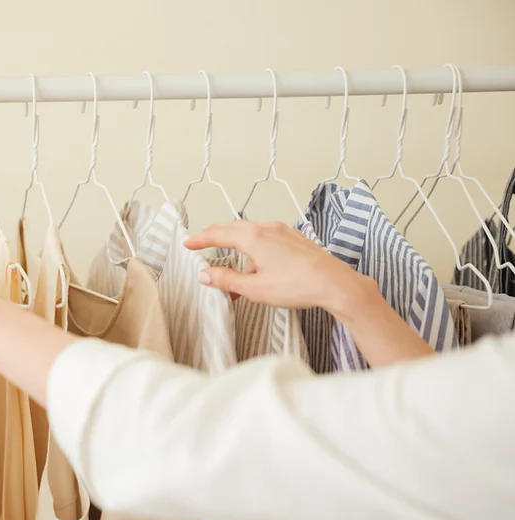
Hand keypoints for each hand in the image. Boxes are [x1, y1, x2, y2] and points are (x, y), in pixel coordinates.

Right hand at [184, 221, 373, 318]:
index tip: (188, 243)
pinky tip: (255, 265)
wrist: (335, 284)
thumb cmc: (296, 285)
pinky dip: (253, 247)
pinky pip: (266, 238)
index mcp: (252, 237)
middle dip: (215, 234)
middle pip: (233, 228)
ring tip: (228, 262)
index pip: (218, 235)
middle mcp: (267, 228)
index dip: (200, 239)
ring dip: (235, 244)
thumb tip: (204, 275)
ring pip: (250, 232)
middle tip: (201, 240)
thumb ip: (226, 280)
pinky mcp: (294, 239)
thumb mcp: (254, 288)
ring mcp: (283, 232)